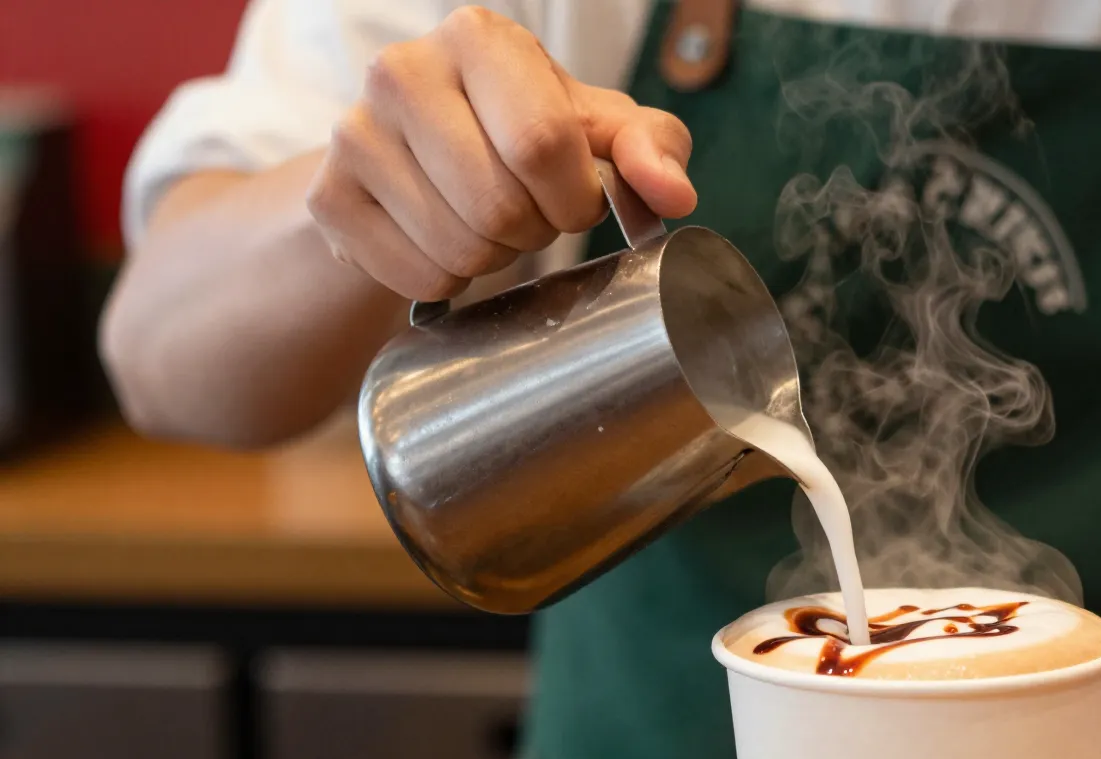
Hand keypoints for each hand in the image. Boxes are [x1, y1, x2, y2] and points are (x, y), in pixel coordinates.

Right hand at [307, 5, 695, 300]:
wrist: (424, 154)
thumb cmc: (525, 133)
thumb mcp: (598, 129)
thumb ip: (650, 149)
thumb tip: (674, 194)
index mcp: (478, 38)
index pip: (541, 143)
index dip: (573, 197)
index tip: (574, 200)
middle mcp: (402, 70)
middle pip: (498, 206)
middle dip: (533, 232)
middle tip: (527, 215)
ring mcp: (353, 133)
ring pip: (457, 249)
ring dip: (491, 259)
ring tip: (485, 223)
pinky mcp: (329, 197)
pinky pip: (416, 277)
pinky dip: (446, 282)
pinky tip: (442, 241)